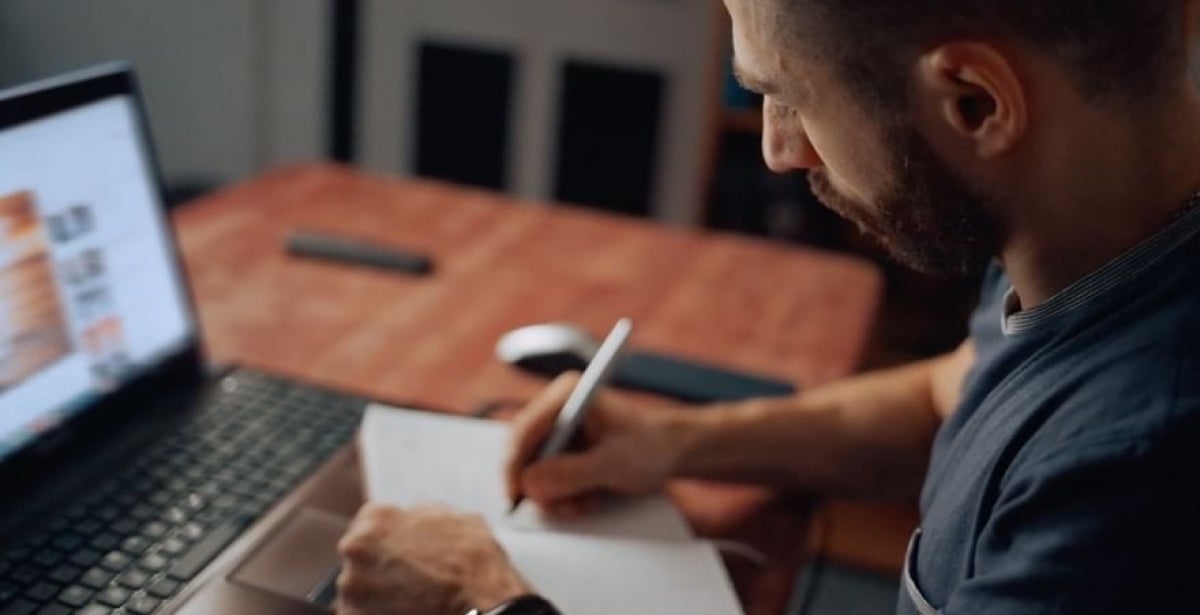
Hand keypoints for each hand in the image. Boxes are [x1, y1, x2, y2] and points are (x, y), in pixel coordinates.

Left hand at [336, 504, 529, 614]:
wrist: (484, 608)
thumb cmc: (473, 563)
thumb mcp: (457, 518)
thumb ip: (423, 514)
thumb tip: (414, 516)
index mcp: (375, 518)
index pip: (368, 525)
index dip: (390, 540)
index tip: (402, 553)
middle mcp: (356, 549)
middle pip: (360, 557)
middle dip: (380, 567)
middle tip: (410, 579)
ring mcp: (352, 589)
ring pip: (359, 590)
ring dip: (377, 594)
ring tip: (411, 600)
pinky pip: (363, 613)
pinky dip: (379, 614)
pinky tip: (407, 612)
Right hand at [505, 372, 691, 517]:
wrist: (671, 452)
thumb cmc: (651, 447)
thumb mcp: (613, 463)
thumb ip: (572, 473)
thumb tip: (530, 483)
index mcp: (567, 396)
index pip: (525, 429)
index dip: (515, 465)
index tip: (515, 495)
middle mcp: (556, 409)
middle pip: (523, 453)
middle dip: (542, 487)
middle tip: (564, 508)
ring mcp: (558, 431)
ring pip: (534, 472)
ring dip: (557, 496)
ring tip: (587, 502)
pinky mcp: (562, 450)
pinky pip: (546, 480)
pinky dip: (563, 497)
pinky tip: (588, 499)